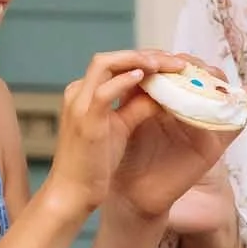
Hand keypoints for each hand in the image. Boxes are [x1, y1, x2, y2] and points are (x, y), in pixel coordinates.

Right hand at [34, 51, 174, 218]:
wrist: (71, 193)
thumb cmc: (93, 164)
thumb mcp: (119, 128)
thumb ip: (136, 108)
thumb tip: (160, 93)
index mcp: (83, 93)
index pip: (114, 64)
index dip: (143, 59)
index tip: (169, 63)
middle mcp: (78, 92)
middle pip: (111, 58)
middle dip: (145, 54)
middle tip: (175, 60)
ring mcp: (79, 104)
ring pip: (105, 64)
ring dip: (138, 60)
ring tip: (165, 64)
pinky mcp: (85, 121)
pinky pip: (104, 91)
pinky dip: (124, 80)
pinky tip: (145, 77)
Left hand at [112, 57, 241, 222]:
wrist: (131, 194)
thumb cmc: (125, 157)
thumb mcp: (127, 118)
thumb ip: (135, 92)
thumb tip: (137, 63)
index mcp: (166, 100)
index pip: (177, 69)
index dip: (170, 59)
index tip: (155, 58)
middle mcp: (188, 110)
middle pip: (202, 75)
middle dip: (191, 65)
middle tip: (177, 64)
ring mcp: (203, 127)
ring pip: (220, 93)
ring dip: (214, 81)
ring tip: (197, 76)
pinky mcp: (214, 146)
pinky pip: (234, 125)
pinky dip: (235, 111)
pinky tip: (224, 100)